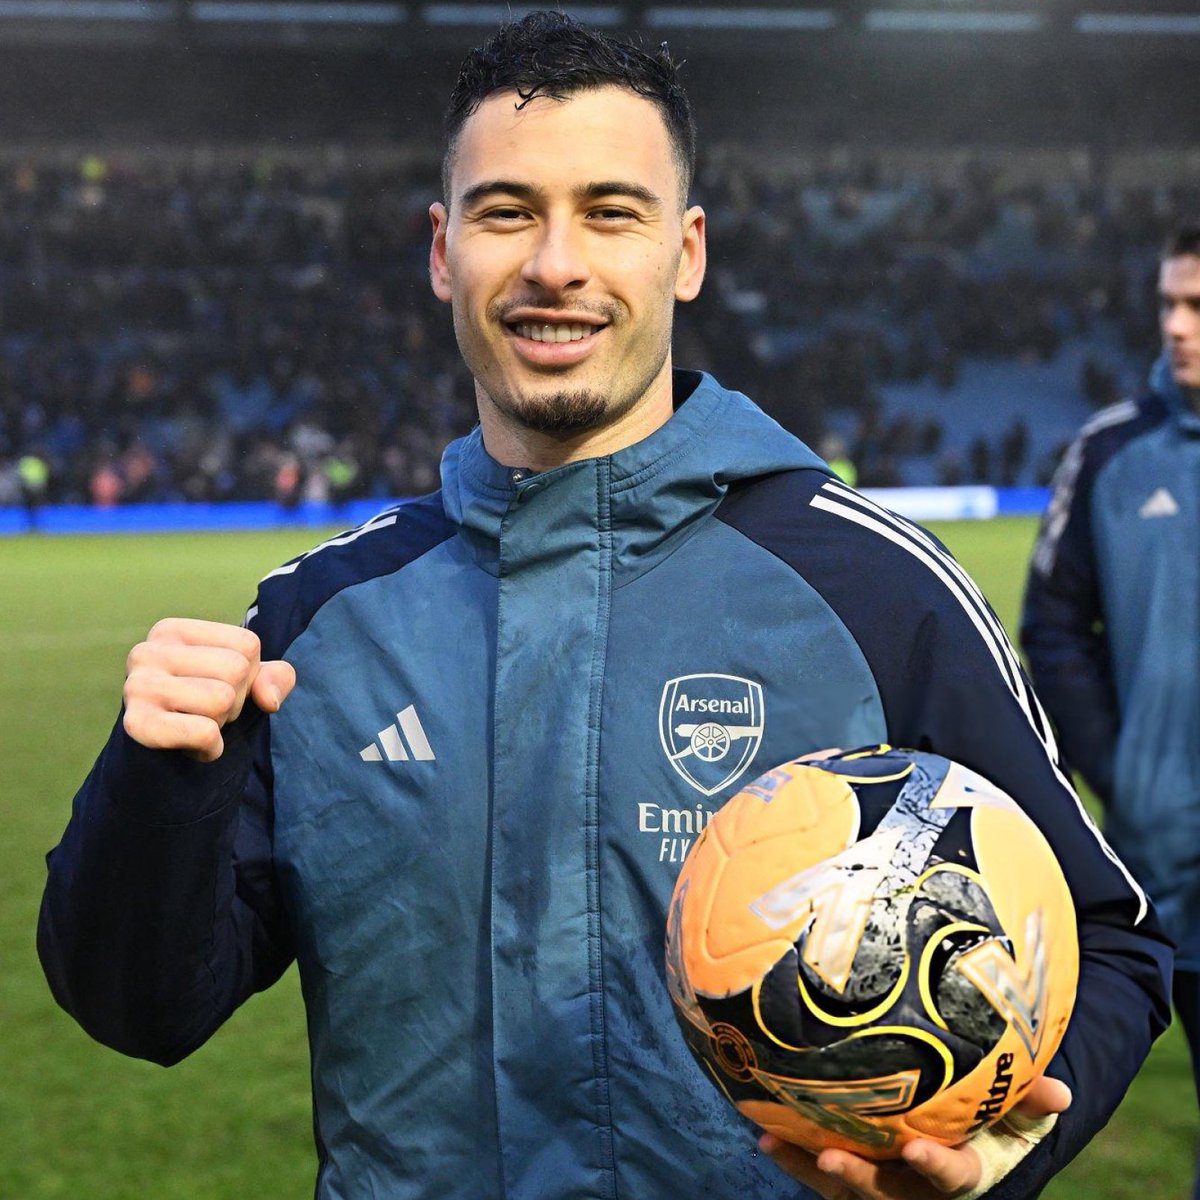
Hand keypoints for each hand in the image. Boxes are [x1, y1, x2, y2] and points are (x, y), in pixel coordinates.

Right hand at [123, 618, 295, 762]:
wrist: (159, 750)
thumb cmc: (206, 701)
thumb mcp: (247, 680)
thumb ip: (276, 677)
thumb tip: (268, 699)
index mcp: (172, 630)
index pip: (247, 644)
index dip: (248, 674)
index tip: (217, 685)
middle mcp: (147, 651)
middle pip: (236, 669)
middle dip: (235, 700)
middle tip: (206, 710)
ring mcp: (136, 687)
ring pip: (221, 700)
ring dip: (220, 723)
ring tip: (195, 723)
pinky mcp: (136, 724)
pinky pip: (204, 732)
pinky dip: (211, 748)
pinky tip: (193, 746)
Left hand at [758, 1075, 1071, 1198]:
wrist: (967, 1127)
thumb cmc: (995, 1110)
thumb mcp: (1018, 1107)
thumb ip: (1031, 1099)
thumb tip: (1060, 1091)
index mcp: (966, 1170)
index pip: (955, 1177)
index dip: (937, 1167)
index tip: (917, 1147)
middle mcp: (919, 1185)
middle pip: (889, 1192)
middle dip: (861, 1179)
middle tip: (834, 1158)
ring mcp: (884, 1181)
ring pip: (848, 1187)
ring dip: (811, 1169)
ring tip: (775, 1146)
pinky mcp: (856, 1168)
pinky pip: (820, 1168)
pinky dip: (795, 1153)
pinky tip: (764, 1131)